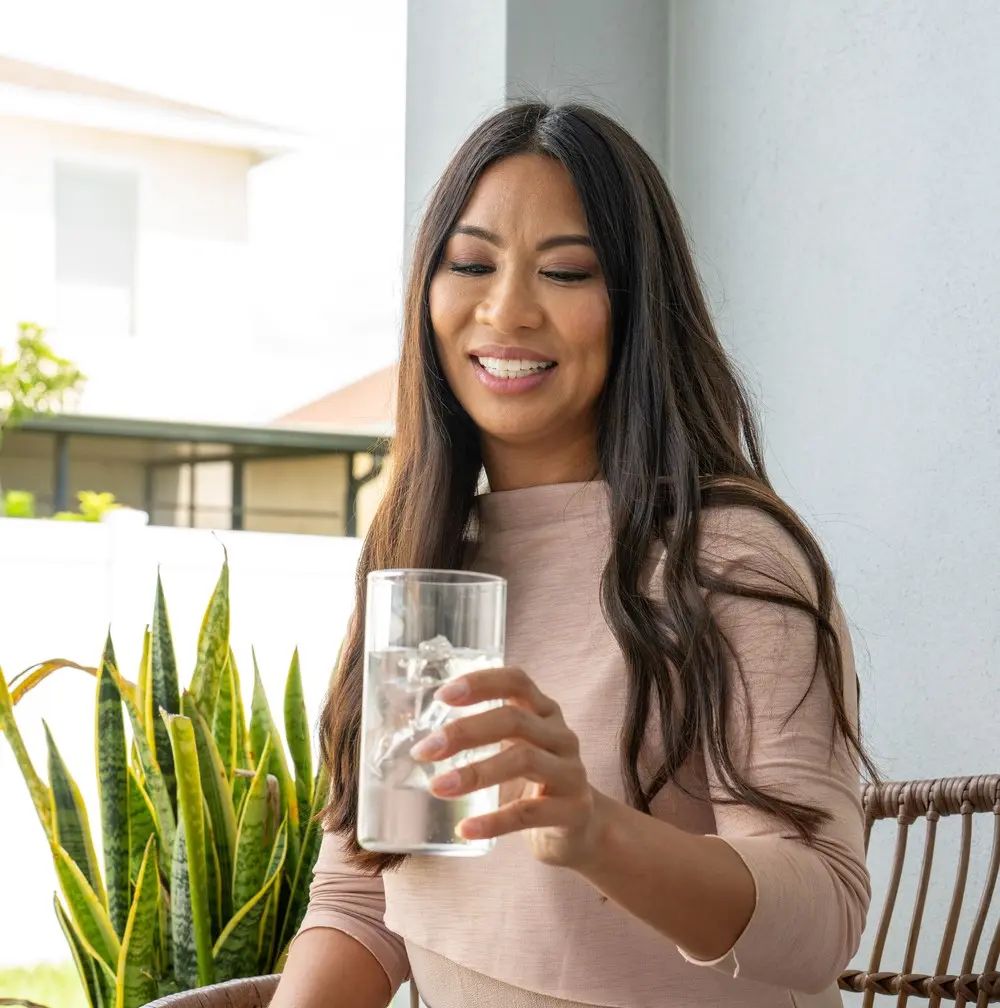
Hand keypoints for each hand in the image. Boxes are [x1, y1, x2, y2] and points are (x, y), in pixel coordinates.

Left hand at [409, 666, 600, 868]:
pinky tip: (465, 828)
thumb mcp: (515, 748)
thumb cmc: (536, 782)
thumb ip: (483, 734)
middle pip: (514, 720)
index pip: (516, 682)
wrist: (582, 829)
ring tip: (438, 788)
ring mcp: (571, 772)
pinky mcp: (574, 810)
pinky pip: (529, 813)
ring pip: (524, 760)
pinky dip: (493, 821)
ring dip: (475, 773)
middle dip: (465, 732)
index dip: (481, 683)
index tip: (442, 696)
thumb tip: (422, 738)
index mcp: (544, 713)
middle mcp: (561, 735)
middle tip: (425, 750)